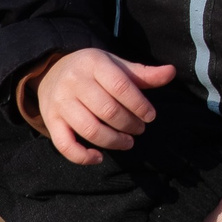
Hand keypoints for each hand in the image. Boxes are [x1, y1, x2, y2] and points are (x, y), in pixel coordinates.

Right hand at [35, 49, 175, 164]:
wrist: (52, 70)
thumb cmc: (93, 70)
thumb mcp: (117, 65)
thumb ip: (143, 73)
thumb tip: (171, 72)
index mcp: (94, 64)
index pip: (121, 87)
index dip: (139, 105)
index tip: (150, 116)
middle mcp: (74, 82)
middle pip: (107, 110)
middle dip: (129, 124)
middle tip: (140, 129)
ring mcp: (60, 103)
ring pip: (89, 129)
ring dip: (113, 141)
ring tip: (128, 142)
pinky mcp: (50, 120)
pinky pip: (64, 144)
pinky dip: (82, 156)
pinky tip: (99, 157)